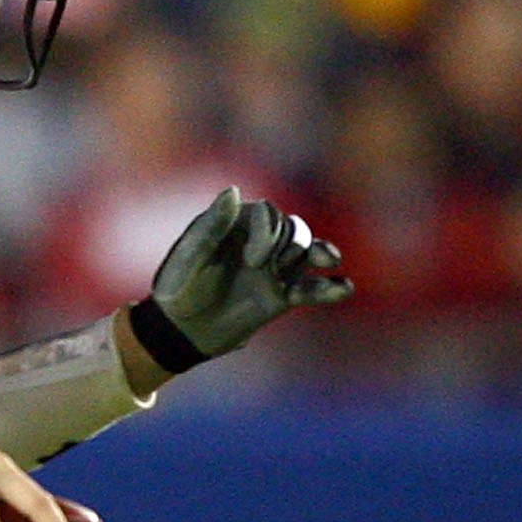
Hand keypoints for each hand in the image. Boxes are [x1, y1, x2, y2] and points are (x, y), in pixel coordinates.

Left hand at [133, 187, 350, 367]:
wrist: (182, 332)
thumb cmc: (177, 291)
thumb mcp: (189, 259)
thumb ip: (211, 226)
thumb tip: (234, 190)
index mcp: (235, 226)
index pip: (267, 215)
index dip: (268, 233)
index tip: (252, 262)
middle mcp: (259, 242)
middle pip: (293, 230)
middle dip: (292, 245)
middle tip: (270, 269)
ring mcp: (274, 267)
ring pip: (307, 252)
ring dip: (321, 253)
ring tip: (329, 261)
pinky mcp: (284, 293)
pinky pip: (313, 285)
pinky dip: (330, 287)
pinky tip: (344, 288)